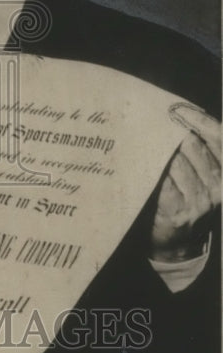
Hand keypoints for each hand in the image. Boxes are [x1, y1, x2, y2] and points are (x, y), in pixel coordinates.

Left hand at [150, 104, 220, 261]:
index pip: (220, 140)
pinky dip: (149, 167)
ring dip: (156, 147)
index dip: (202, 121)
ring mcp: (199, 201)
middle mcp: (217, 187)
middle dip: (170, 131)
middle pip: (193, 147)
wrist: (178, 246)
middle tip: (148, 117)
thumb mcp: (201, 179)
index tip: (179, 107)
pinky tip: (138, 159)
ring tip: (138, 134)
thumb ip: (198, 153)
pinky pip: (162, 181)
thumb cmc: (187, 204)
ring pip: (176, 162)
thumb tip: (178, 116)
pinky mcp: (178, 211)